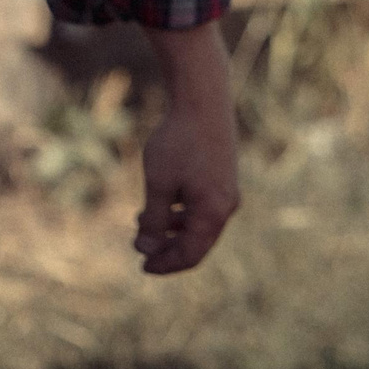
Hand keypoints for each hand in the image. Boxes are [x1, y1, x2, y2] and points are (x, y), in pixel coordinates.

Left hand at [134, 23, 240, 274]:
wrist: (202, 100)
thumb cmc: (178, 142)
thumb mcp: (159, 184)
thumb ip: (154, 220)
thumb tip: (146, 248)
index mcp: (213, 213)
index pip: (190, 254)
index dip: (165, 264)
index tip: (142, 267)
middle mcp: (226, 206)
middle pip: (197, 243)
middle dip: (168, 249)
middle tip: (141, 251)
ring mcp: (227, 191)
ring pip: (199, 224)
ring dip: (172, 229)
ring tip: (142, 222)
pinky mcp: (223, 177)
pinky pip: (203, 207)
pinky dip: (181, 212)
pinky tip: (160, 202)